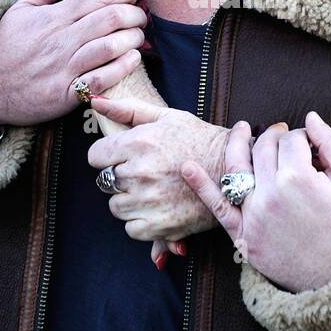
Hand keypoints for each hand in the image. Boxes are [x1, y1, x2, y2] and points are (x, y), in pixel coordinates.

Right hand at [0, 0, 147, 127]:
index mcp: (54, 16)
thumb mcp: (23, 7)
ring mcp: (65, 67)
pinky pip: (103, 79)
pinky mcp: (68, 93)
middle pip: (110, 18)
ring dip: (133, 39)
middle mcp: (62, 40)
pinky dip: (123, 67)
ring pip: (111, 47)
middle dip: (135, 14)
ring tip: (137, 36)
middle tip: (140, 16)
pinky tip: (132, 59)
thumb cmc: (6, 46)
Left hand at [86, 97, 229, 249]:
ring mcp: (150, 201)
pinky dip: (141, 222)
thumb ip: (127, 109)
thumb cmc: (200, 140)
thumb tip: (94, 101)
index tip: (123, 157)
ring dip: (129, 200)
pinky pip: (131, 229)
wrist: (235, 170)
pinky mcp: (161, 226)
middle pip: (106, 181)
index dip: (108, 156)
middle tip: (146, 172)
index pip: (95, 157)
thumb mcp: (167, 116)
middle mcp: (141, 173)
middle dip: (121, 176)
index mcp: (139, 143)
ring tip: (153, 190)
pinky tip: (158, 208)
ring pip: (116, 206)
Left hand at [181, 112, 330, 292]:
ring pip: (236, 166)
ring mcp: (253, 214)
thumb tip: (310, 117)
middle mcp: (271, 192)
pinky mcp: (242, 234)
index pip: (292, 140)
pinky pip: (217, 208)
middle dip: (275, 138)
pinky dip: (201, 186)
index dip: (301, 138)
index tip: (309, 144)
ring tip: (241, 129)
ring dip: (235, 142)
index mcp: (300, 177)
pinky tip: (187, 167)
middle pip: (264, 148)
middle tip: (285, 141)